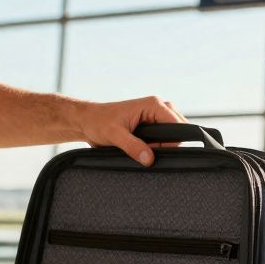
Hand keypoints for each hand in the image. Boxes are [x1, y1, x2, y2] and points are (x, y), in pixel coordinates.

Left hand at [71, 96, 187, 165]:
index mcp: (152, 104)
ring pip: (171, 135)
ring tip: (142, 146)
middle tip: (146, 148)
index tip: (158, 150)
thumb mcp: (115, 136)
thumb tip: (149, 159)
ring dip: (160, 144)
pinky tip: (143, 146)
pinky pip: (163, 137)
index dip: (171, 141)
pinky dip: (156, 145)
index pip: (177, 124)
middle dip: (166, 143)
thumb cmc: (98, 122)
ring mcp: (155, 116)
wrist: (87, 121)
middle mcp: (157, 107)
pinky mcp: (151, 124)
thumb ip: (133, 147)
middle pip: (177, 130)